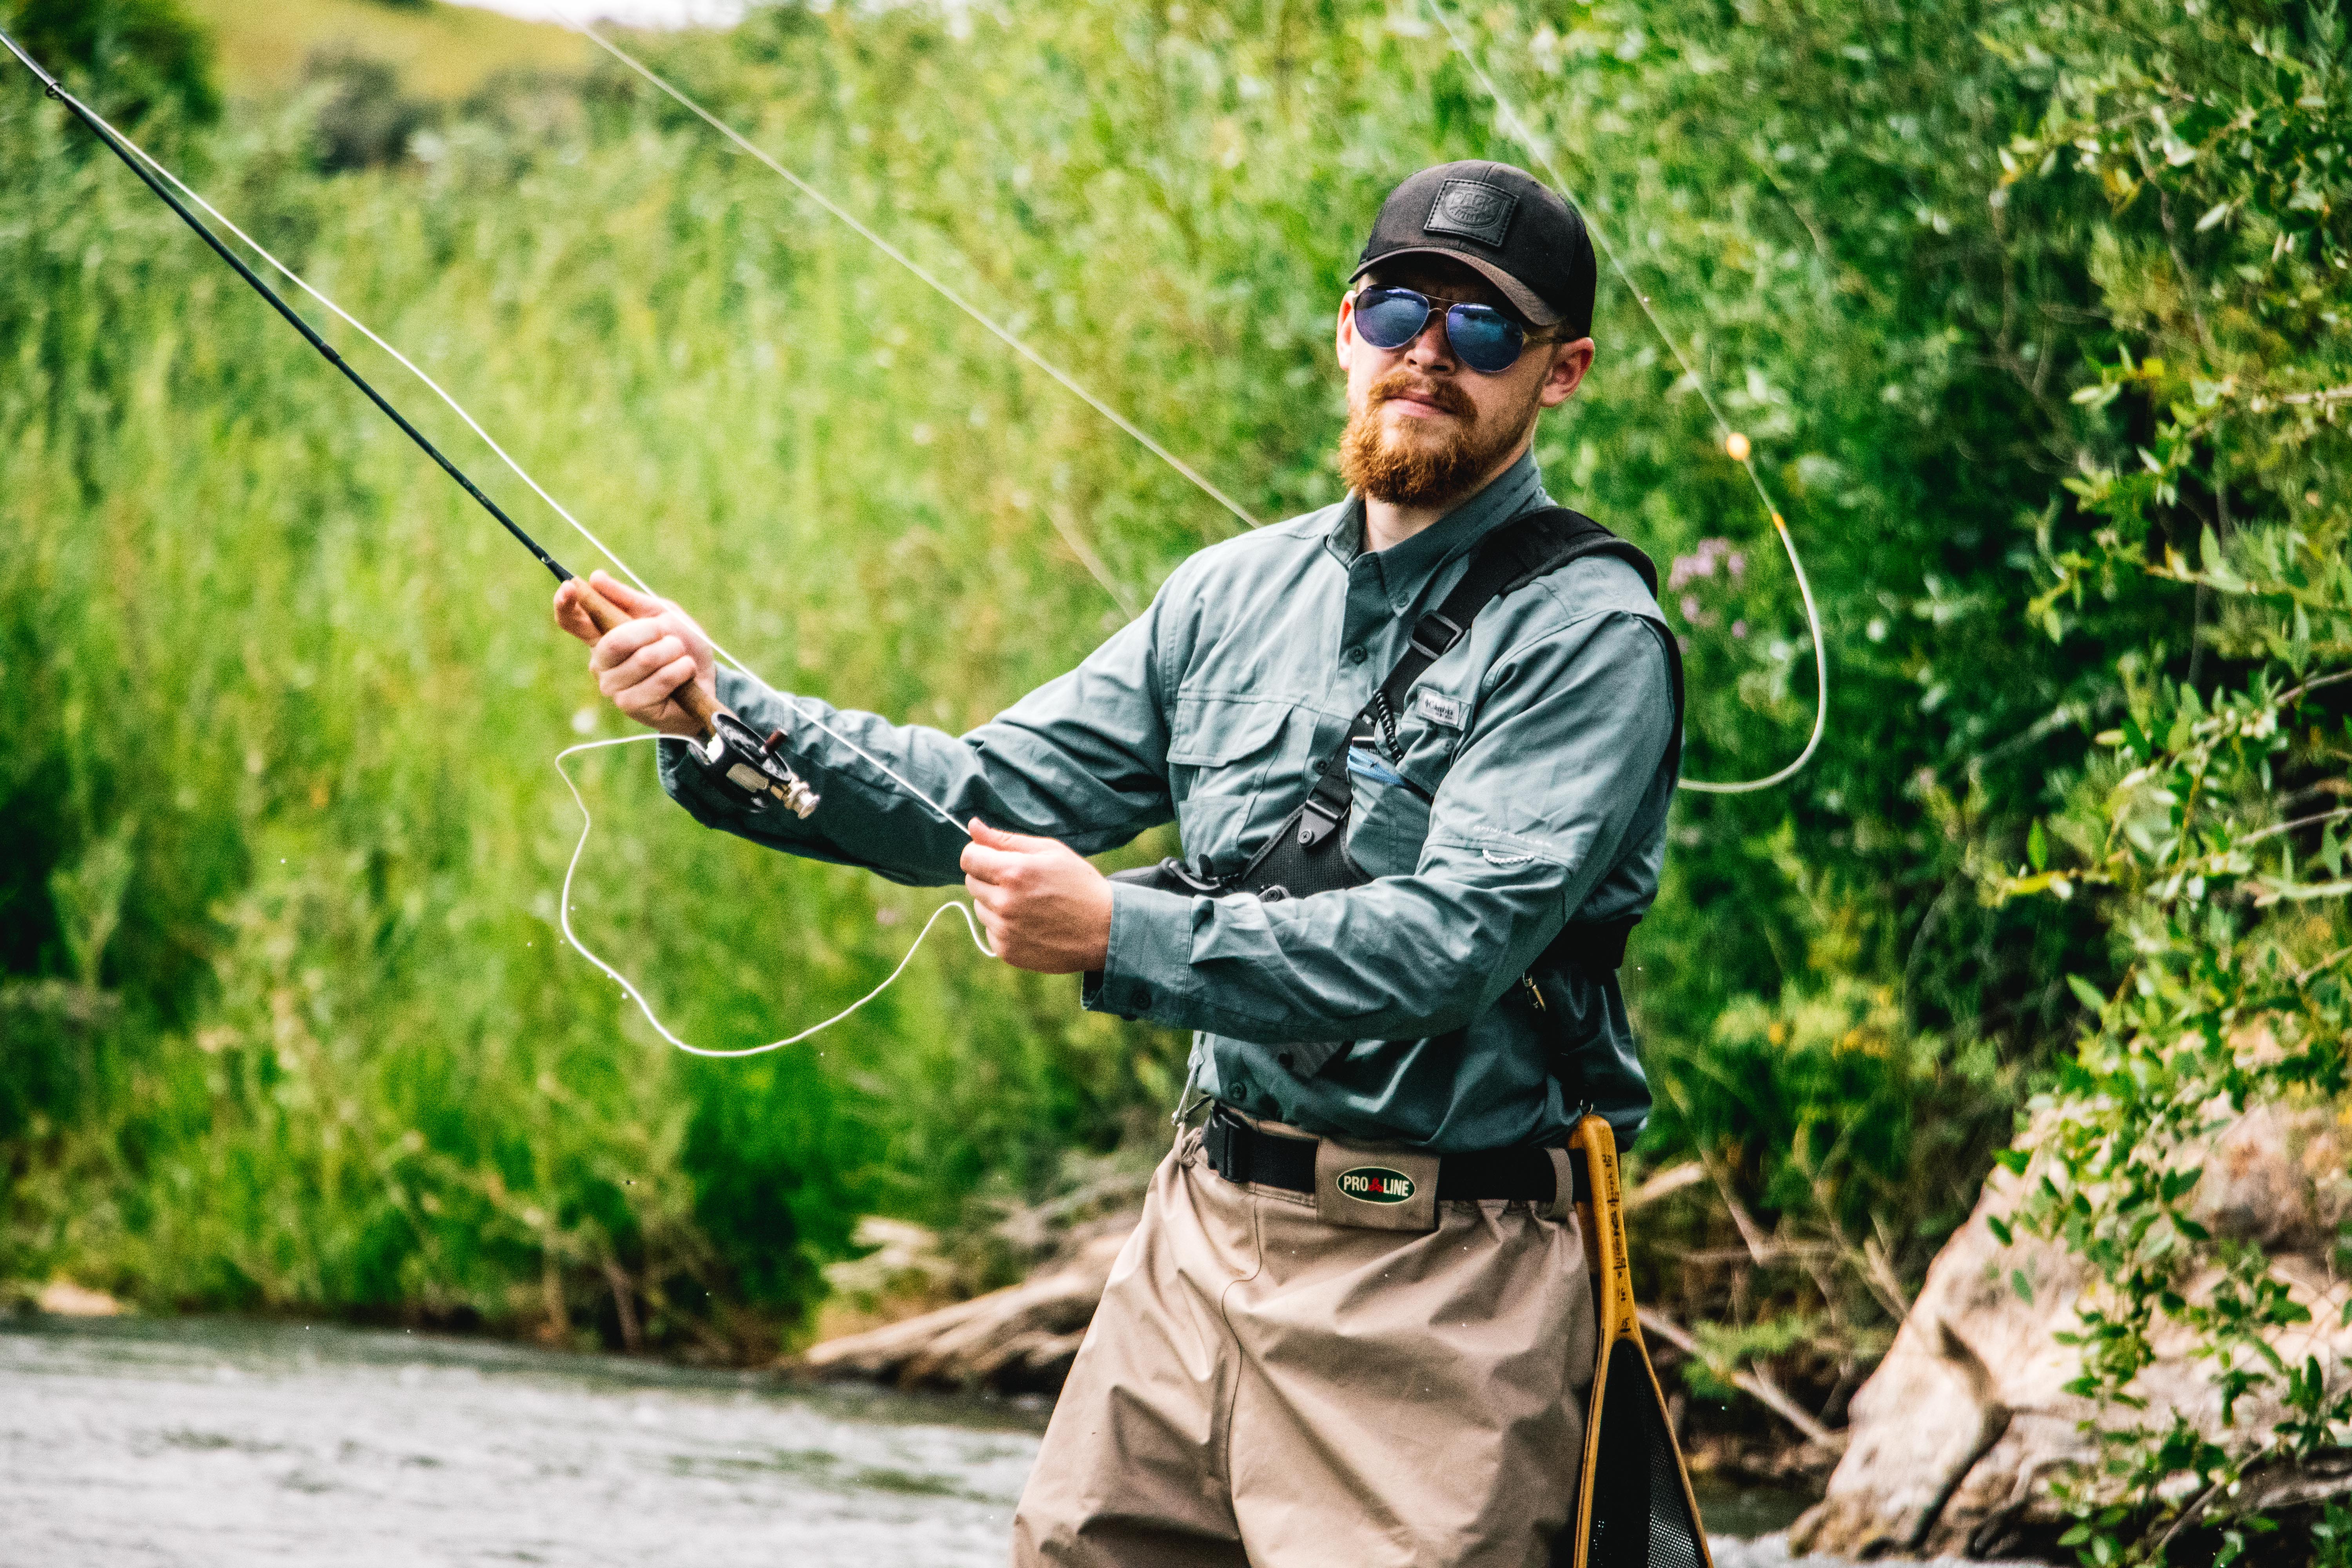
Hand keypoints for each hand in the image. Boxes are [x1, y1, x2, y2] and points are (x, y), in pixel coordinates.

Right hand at [552, 570, 717, 738]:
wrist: (707, 679)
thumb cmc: (680, 645)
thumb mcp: (660, 613)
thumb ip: (628, 598)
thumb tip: (596, 577)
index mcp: (602, 635)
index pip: (572, 621)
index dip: (565, 604)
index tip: (570, 586)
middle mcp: (601, 662)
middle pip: (614, 641)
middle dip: (650, 632)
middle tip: (666, 634)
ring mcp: (612, 686)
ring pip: (643, 659)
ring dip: (672, 652)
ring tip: (680, 656)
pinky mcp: (630, 705)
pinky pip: (659, 681)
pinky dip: (680, 671)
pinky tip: (684, 674)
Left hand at [960, 820, 1113, 973]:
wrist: (1104, 931)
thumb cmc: (1079, 885)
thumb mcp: (1050, 852)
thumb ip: (1006, 839)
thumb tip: (973, 825)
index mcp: (1015, 872)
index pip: (968, 857)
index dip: (979, 854)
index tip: (993, 857)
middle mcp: (1005, 902)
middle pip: (971, 882)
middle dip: (989, 877)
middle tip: (1020, 881)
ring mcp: (1005, 930)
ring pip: (980, 907)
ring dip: (996, 902)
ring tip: (1029, 904)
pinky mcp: (1007, 951)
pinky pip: (990, 930)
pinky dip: (1004, 925)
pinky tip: (1030, 923)